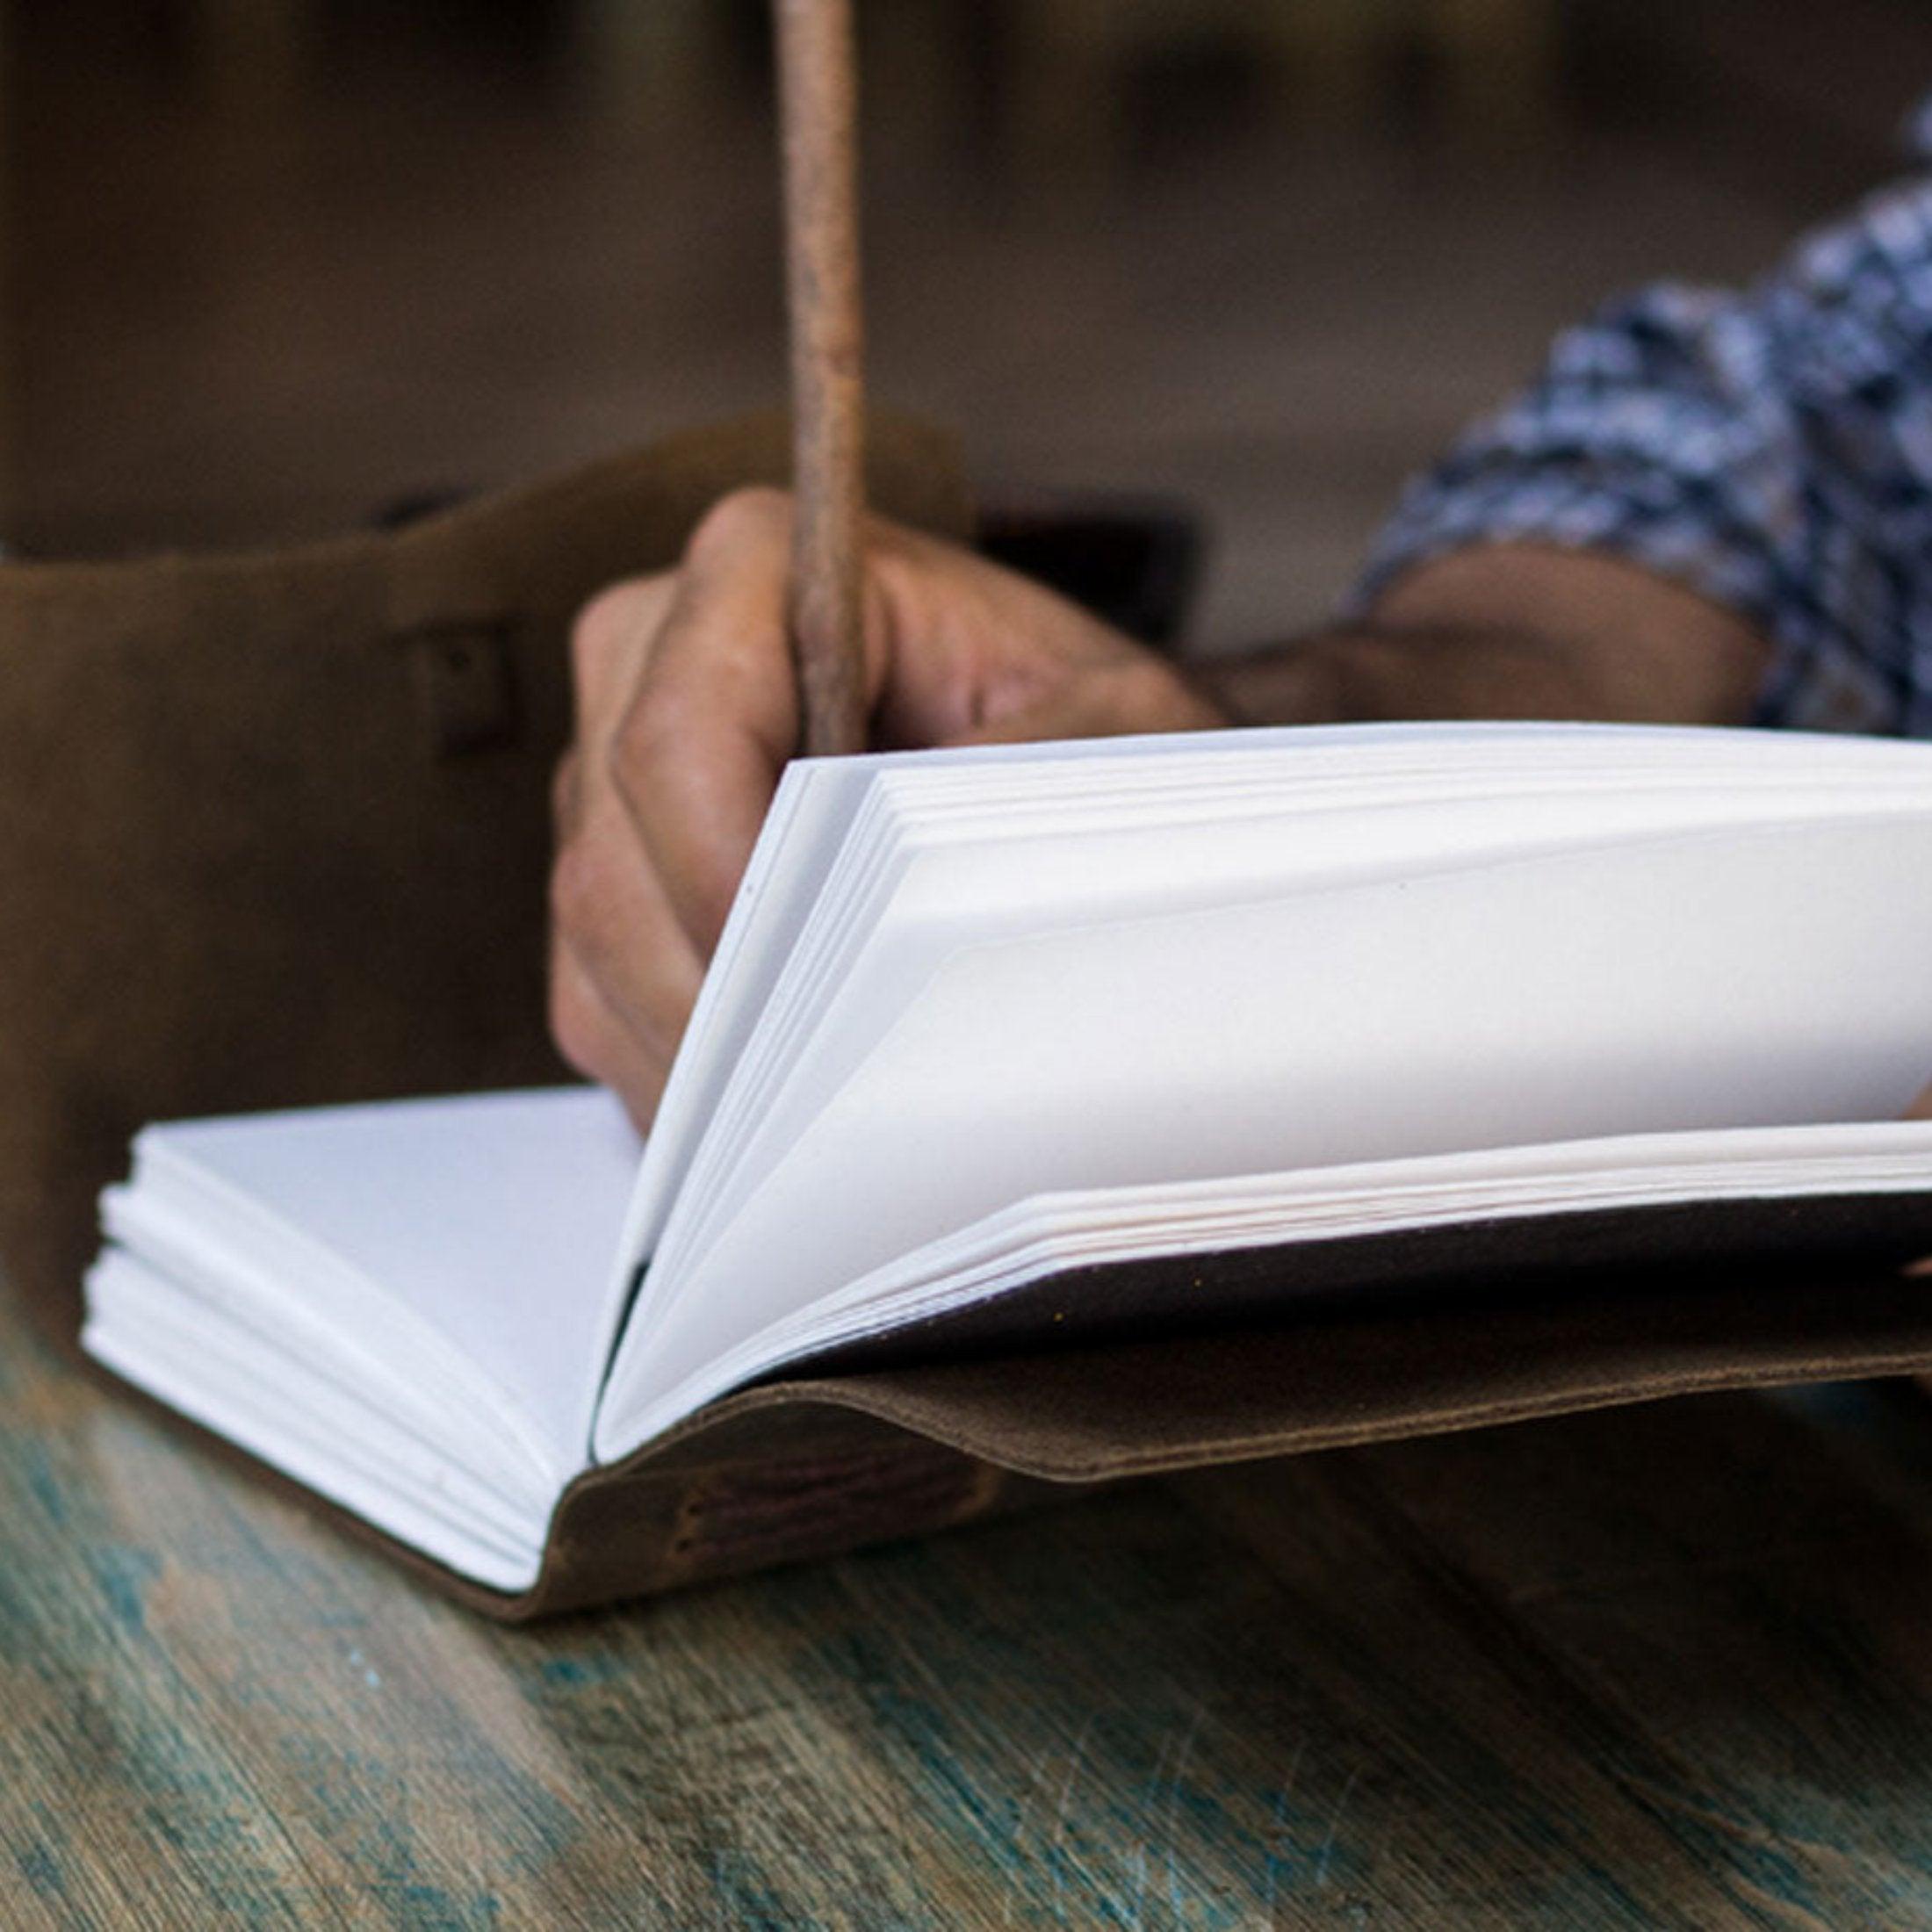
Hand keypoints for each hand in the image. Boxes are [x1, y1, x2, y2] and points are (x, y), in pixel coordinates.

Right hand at [550, 486, 1227, 1128]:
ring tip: (814, 1121)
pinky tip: (776, 1114)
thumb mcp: (1109, 727)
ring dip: (697, 1051)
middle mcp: (651, 655)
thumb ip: (1017, 790)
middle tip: (819, 1100)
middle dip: (720, 996)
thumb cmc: (1083, 721)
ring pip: (595, 941)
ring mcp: (612, 768)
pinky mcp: (611, 868)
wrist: (1066, 749)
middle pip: (615, 859)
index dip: (728, 879)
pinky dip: (678, 1070)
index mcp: (756, 569)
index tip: (813, 986)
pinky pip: (596, 993)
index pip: (679, 739)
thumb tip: (913, 893)